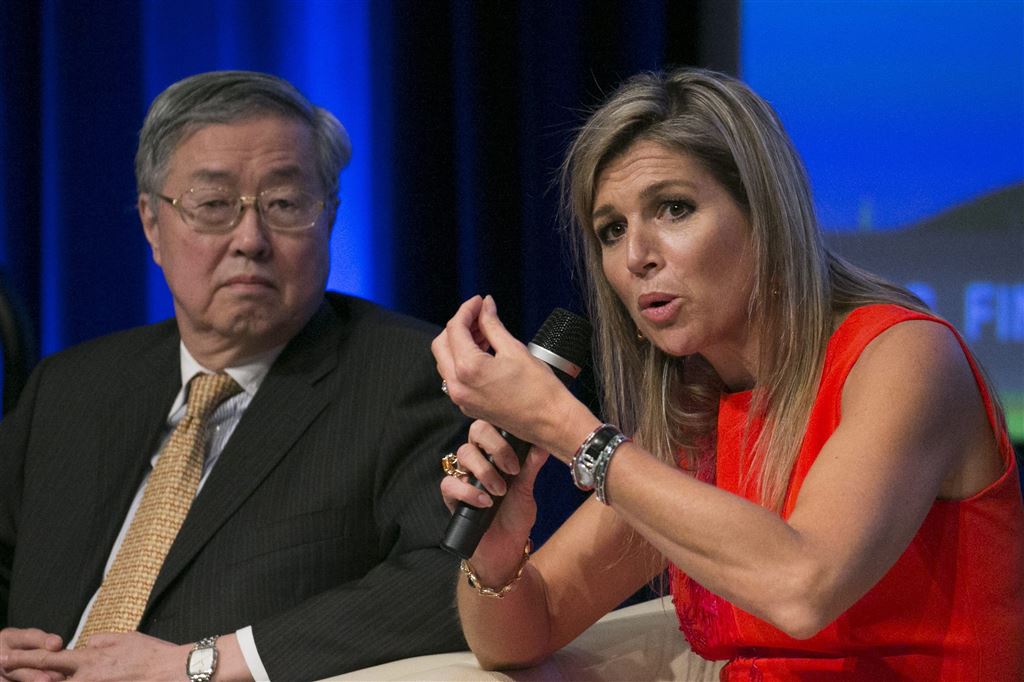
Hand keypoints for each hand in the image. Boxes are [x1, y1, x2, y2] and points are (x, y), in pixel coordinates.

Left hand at [0, 631, 185, 681]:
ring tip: (29, 679)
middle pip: (48, 681)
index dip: (24, 658)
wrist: (170, 671)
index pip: (49, 659)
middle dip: (25, 676)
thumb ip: (100, 640)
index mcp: (90, 659)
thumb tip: (85, 644)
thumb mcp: (123, 637)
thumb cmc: (150, 653)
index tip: (5, 657)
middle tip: (5, 669)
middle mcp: (87, 678)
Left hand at [432, 295, 582, 456]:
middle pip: (442, 344)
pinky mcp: (468, 406)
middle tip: (480, 315)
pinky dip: (463, 360)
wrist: (551, 422)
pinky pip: (455, 377)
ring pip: (446, 361)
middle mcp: (458, 386)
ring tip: (484, 332)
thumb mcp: (514, 349)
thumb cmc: (540, 390)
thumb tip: (485, 307)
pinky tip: (483, 351)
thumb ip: (493, 325)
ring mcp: (462, 398)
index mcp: (468, 369)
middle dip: (459, 325)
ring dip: (460, 342)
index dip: (466, 310)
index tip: (479, 301)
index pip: (455, 329)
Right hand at [440, 420, 548, 584]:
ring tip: (500, 491)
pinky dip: (468, 491)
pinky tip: (485, 502)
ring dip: (485, 471)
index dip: (504, 429)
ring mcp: (463, 477)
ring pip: (463, 454)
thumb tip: (543, 441)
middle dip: (495, 446)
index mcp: (495, 452)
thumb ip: (531, 465)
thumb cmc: (515, 516)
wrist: (505, 549)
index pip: (493, 424)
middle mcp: (478, 460)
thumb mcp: (527, 489)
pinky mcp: (453, 498)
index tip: (521, 452)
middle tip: (511, 469)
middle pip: (476, 431)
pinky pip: (449, 484)